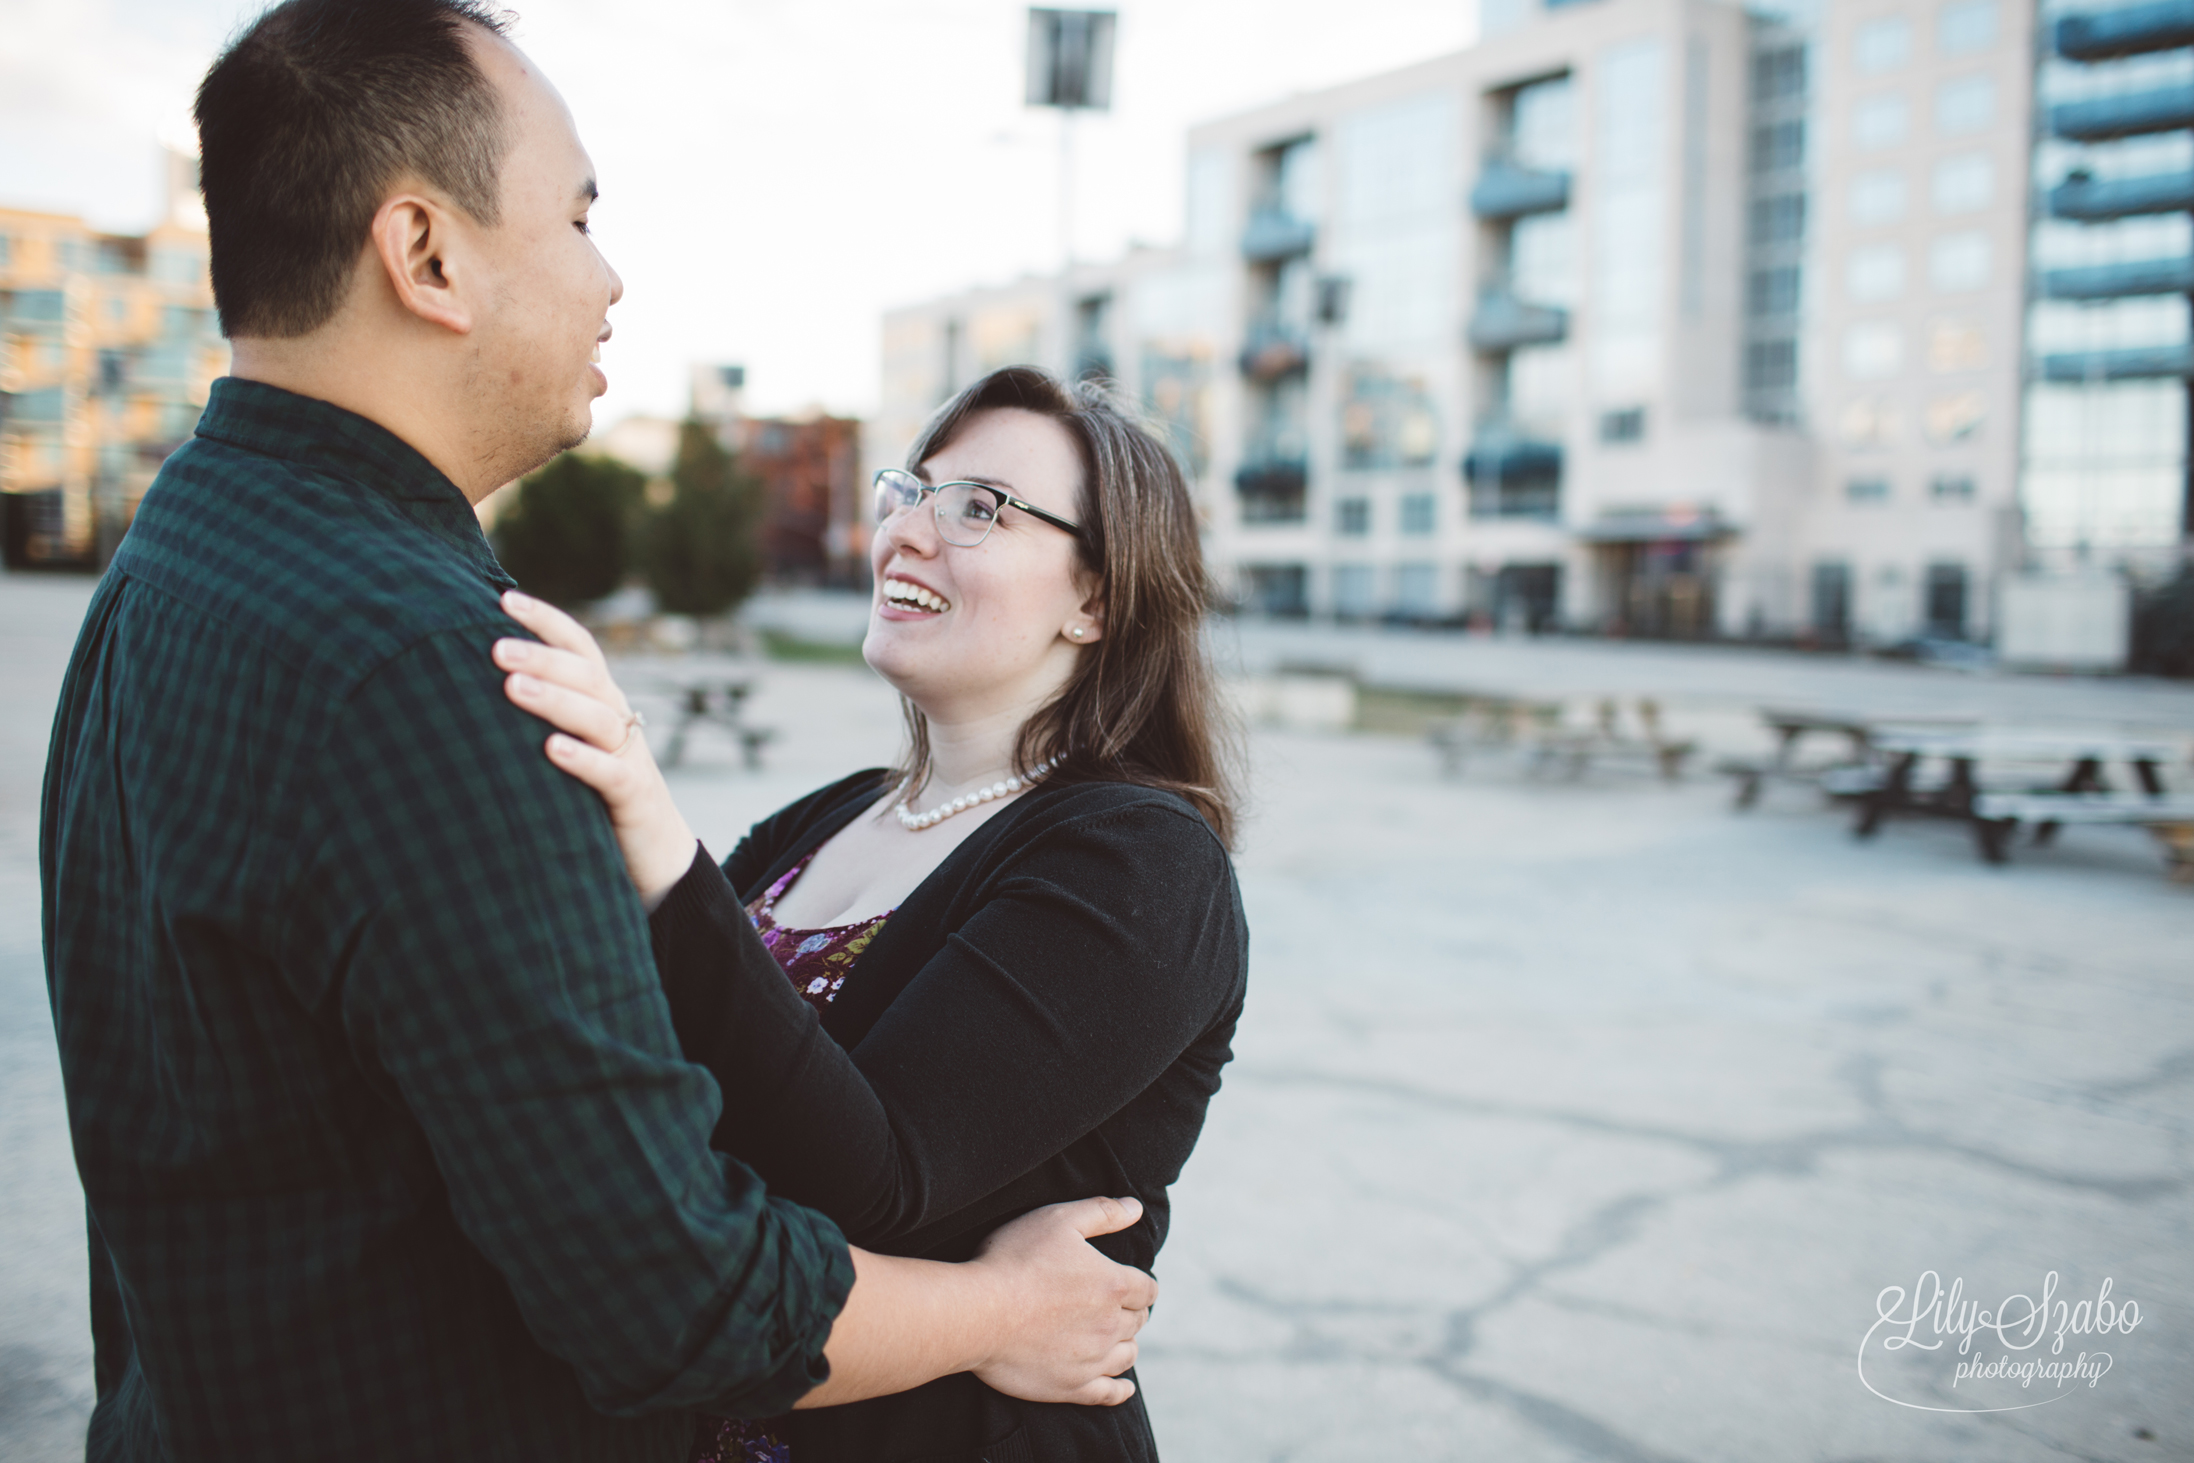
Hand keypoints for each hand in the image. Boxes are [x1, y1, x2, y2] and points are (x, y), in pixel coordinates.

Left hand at [494, 590, 699, 906]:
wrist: (654, 854)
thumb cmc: (590, 795)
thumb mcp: (566, 746)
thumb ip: (536, 718)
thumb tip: (465, 685)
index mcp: (601, 701)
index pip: (579, 647)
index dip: (547, 620)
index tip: (504, 599)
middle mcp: (619, 719)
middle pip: (587, 675)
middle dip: (542, 657)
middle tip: (496, 648)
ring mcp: (630, 757)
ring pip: (597, 717)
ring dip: (555, 699)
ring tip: (513, 688)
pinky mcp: (634, 797)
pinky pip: (611, 773)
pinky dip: (583, 759)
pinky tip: (551, 750)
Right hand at [966, 1196, 1156, 1405]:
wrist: (977, 1312)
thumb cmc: (1014, 1260)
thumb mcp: (1059, 1220)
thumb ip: (1102, 1212)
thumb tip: (1135, 1208)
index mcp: (1113, 1285)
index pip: (1147, 1289)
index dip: (1141, 1285)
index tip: (1130, 1284)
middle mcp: (1110, 1325)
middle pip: (1138, 1321)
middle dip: (1131, 1312)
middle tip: (1114, 1307)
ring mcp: (1092, 1360)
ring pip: (1127, 1354)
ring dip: (1125, 1343)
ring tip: (1113, 1337)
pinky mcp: (1071, 1386)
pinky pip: (1108, 1394)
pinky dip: (1120, 1390)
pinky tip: (1122, 1387)